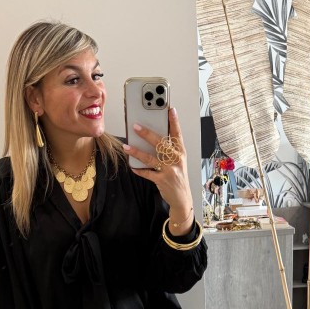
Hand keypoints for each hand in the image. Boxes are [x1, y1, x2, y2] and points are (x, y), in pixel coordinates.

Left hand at [123, 107, 193, 235]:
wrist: (182, 199)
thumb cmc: (178, 177)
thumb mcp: (178, 162)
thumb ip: (169, 150)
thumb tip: (152, 138)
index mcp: (181, 152)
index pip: (177, 134)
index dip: (174, 122)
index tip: (170, 109)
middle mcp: (176, 159)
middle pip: (161, 144)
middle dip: (147, 134)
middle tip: (136, 126)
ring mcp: (170, 170)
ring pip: (151, 158)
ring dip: (137, 152)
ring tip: (126, 146)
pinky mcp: (162, 180)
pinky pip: (147, 173)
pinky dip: (139, 169)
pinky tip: (132, 166)